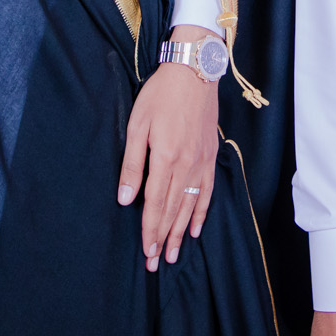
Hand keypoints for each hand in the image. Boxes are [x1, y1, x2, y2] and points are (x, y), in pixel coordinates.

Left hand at [117, 26, 221, 269]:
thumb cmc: (161, 95)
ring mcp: (202, 163)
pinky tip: (194, 228)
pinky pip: (207, 192)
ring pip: (190, 206)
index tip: (145, 253)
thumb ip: (132, 164)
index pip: (155, 204)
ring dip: (180, 232)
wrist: (195, 72)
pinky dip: (201, 213)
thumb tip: (124, 199)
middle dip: (163, 239)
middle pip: (173, 211)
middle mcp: (187, 166)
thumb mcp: (137, 125)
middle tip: (156, 264)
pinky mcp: (211, 156)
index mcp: (166, 158)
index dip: (150, 230)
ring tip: (173, 255)